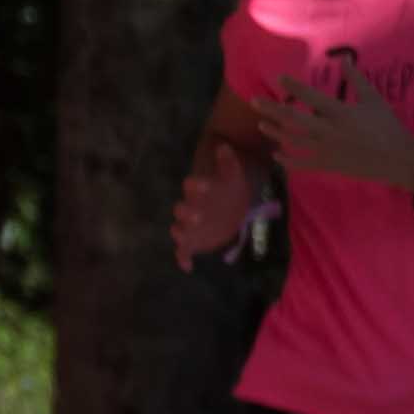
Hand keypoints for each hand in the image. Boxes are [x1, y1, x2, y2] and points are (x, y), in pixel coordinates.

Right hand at [169, 143, 262, 264]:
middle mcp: (192, 207)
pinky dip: (182, 258)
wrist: (229, 202)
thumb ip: (228, 161)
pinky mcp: (195, 240)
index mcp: (200, 189)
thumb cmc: (230, 186)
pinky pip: (184, 249)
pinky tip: (187, 267)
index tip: (200, 185)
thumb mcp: (233, 173)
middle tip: (197, 217)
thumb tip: (224, 146)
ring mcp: (191, 225)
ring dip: (181, 234)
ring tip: (184, 240)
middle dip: (187, 214)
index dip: (196, 185)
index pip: (193, 185)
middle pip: (183, 210)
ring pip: (180, 229)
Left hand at [257, 58, 413, 192]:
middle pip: (293, 119)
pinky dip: (287, 161)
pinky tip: (276, 155)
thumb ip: (356, 79)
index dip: (294, 86)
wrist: (398, 159)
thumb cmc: (387, 126)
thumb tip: (344, 58)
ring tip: (261, 125)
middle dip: (272, 109)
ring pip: (293, 140)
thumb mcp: (373, 99)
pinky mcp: (328, 165)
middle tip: (254, 101)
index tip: (279, 78)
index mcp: (339, 112)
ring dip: (275, 132)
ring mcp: (326, 150)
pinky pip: (302, 164)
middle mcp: (327, 130)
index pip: (311, 97)